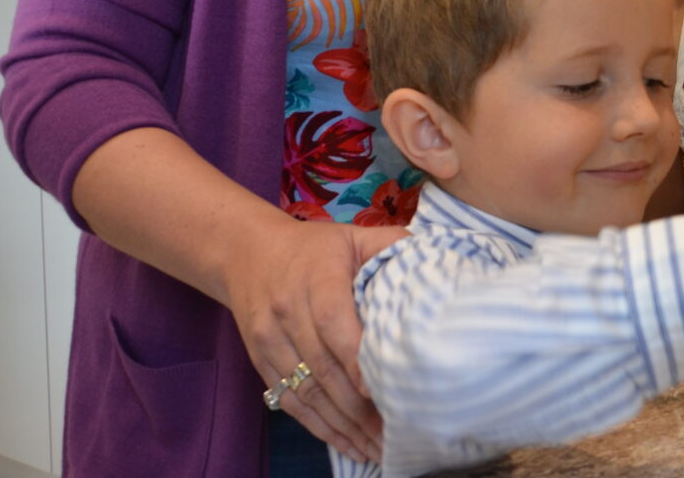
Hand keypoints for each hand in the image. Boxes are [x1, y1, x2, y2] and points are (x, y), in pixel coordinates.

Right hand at [221, 216, 405, 462]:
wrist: (247, 254)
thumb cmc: (315, 247)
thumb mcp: (354, 235)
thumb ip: (393, 247)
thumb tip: (437, 267)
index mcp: (315, 279)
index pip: (333, 324)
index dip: (357, 359)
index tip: (383, 387)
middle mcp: (287, 313)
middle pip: (322, 368)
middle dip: (359, 406)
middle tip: (396, 431)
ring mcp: (270, 342)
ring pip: (306, 392)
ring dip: (343, 426)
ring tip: (378, 449)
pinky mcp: (261, 363)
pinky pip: (290, 402)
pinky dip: (320, 427)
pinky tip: (348, 445)